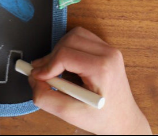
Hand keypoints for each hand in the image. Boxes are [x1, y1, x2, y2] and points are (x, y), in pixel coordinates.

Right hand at [30, 27, 150, 134]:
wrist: (124, 121)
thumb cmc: (102, 119)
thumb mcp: (69, 114)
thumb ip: (45, 97)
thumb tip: (33, 77)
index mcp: (103, 69)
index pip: (65, 55)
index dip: (47, 65)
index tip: (38, 77)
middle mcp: (109, 54)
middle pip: (68, 41)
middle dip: (52, 57)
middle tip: (43, 73)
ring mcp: (109, 50)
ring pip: (73, 35)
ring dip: (60, 51)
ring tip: (58, 70)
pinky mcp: (106, 49)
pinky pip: (80, 38)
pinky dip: (69, 48)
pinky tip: (69, 65)